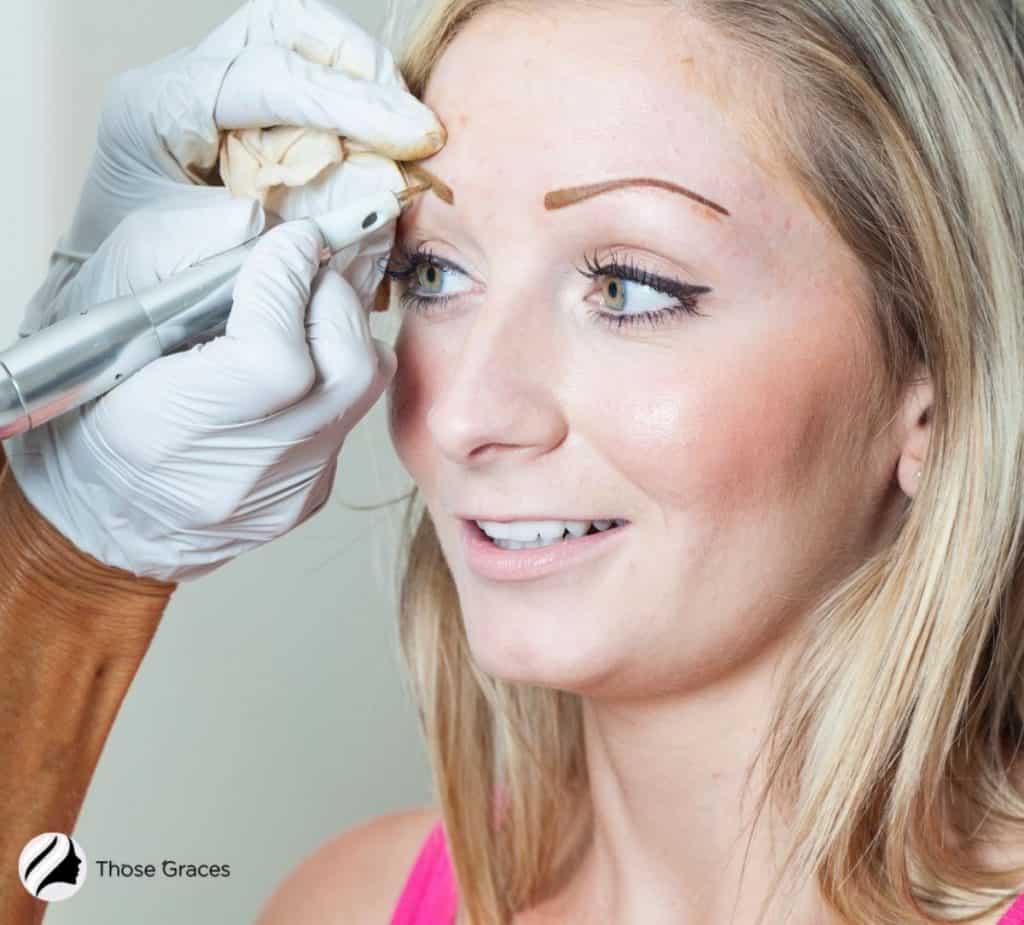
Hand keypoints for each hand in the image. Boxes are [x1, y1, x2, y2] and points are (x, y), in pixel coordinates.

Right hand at [2, 200, 396, 582]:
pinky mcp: (309, 498)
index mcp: (164, 431)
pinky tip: (292, 367)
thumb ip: (173, 252)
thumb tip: (257, 224)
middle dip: (332, 298)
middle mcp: (237, 476)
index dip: (288, 285)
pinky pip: (349, 419)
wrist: (103, 507)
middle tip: (303, 271)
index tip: (287, 243)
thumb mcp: (101, 308)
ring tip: (299, 313)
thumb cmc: (90, 400)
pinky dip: (331, 375)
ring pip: (361, 390)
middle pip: (344, 372)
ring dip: (342, 331)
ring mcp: (282, 494)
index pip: (272, 358)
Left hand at [20, 0, 442, 336]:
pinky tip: (388, 150)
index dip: (349, 103)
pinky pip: (317, 94)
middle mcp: (190, 87)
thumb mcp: (181, 267)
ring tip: (408, 136)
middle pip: (288, 31)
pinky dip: (360, 115)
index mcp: (159, 109)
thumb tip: (337, 218)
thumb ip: (255, 240)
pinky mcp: (254, 121)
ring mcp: (224, 98)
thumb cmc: (135, 283)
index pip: (269, 75)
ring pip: (307, 49)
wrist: (118, 294)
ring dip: (367, 86)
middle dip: (361, 69)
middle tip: (413, 123)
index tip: (409, 137)